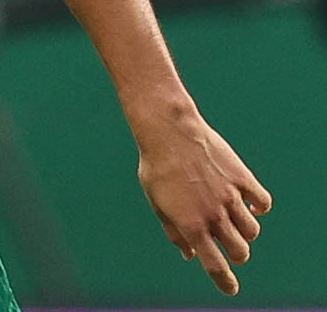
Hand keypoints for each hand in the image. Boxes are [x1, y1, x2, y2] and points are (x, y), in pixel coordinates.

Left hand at [136, 112, 271, 295]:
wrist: (169, 132)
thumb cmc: (157, 167)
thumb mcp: (157, 203)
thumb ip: (174, 231)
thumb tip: (188, 254)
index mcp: (190, 225)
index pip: (214, 264)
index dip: (224, 281)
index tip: (231, 290)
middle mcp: (213, 215)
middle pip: (240, 251)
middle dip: (236, 254)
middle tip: (230, 245)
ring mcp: (230, 197)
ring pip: (252, 231)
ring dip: (246, 232)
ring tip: (233, 219)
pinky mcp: (243, 179)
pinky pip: (263, 203)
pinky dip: (259, 207)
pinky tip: (249, 202)